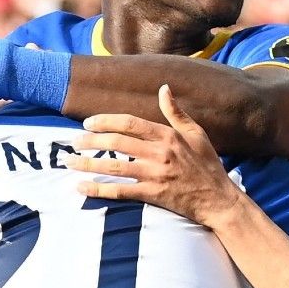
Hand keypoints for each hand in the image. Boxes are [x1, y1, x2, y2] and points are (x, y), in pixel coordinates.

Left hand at [70, 85, 243, 226]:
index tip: (88, 123)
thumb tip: (164, 88)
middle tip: (74, 142)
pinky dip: (99, 190)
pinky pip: (120, 191)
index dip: (105, 121)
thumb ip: (176, 112)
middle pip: (117, 142)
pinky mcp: (153, 194)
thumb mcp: (197, 133)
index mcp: (168, 135)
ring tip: (69, 162)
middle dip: (91, 141)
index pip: (130, 123)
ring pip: (114, 167)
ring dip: (88, 164)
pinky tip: (81, 188)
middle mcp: (159, 153)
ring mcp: (155, 174)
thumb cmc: (208, 165)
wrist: (219, 199)